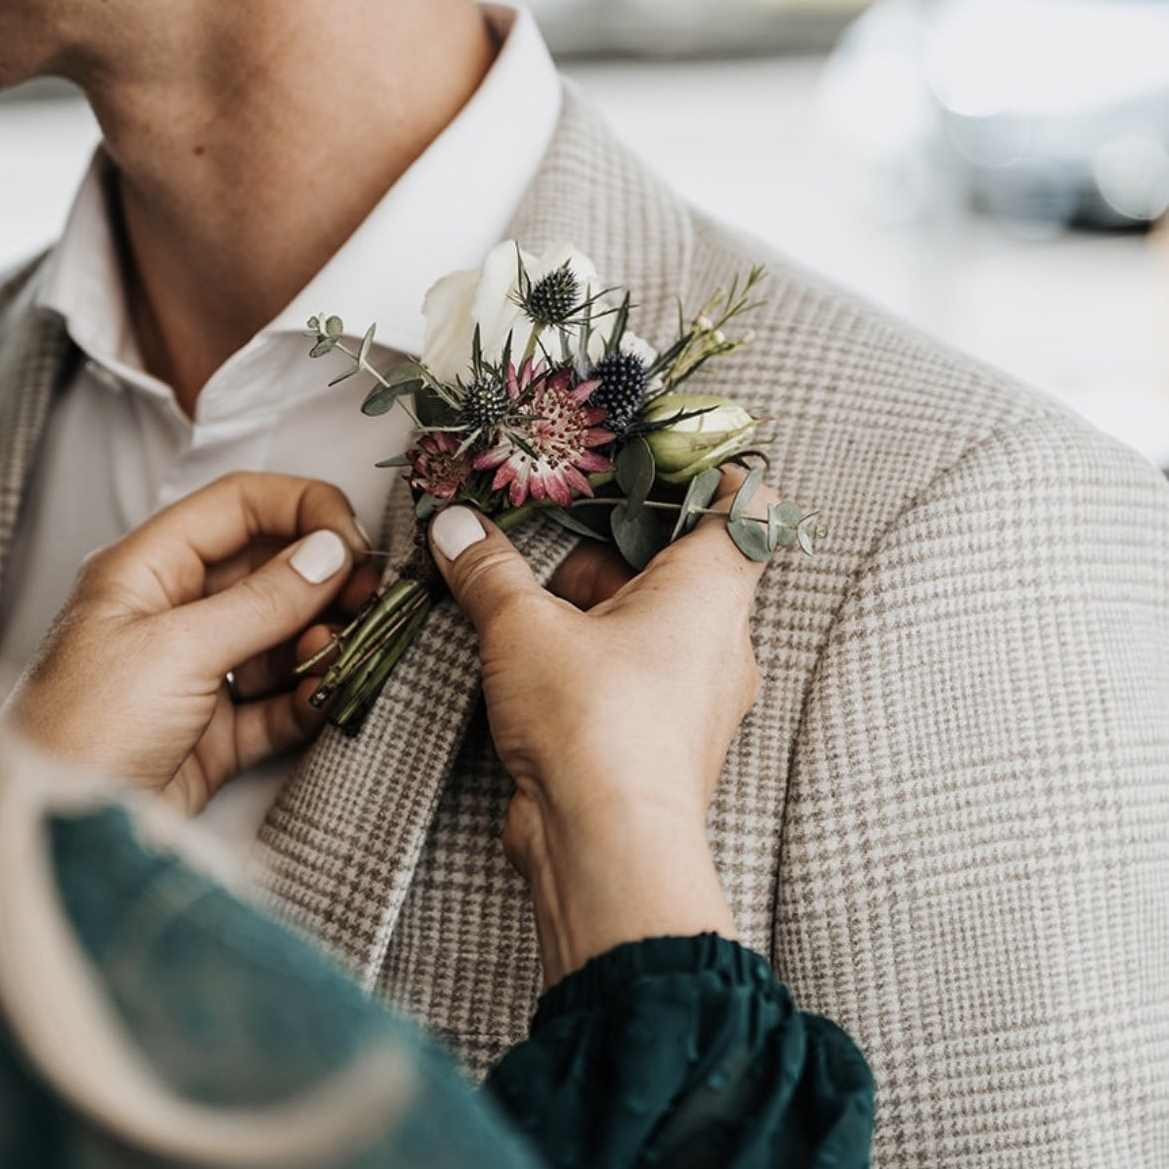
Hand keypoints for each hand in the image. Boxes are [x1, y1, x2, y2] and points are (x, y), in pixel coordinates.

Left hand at [2, 473, 374, 813]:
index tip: (352, 540)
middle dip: (324, 581)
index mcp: (148, 570)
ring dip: (320, 644)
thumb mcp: (177, 650)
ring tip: (331, 656)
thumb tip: (330, 554)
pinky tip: (322, 697)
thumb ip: (263, 601)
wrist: (63, 834)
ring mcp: (201, 673)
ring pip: (284, 638)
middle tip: (368, 597)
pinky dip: (310, 698)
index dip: (303, 509)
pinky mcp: (219, 731)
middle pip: (270, 571)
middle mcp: (177, 614)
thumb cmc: (84, 731)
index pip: (240, 506)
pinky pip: (283, 701)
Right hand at [424, 469, 771, 981]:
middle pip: (675, 565)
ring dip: (590, 609)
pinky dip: (591, 659)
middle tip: (548, 537)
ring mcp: (694, 694)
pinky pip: (633, 674)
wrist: (607, 850)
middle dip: (608, 551)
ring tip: (522, 605)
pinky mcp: (663, 737)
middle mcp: (719, 640)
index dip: (707, 473)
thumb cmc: (593, 723)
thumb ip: (490, 572)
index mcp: (713, 591)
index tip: (656, 459)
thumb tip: (456, 528)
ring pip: (647, 623)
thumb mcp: (525, 629)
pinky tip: (533, 663)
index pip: (746, 507)